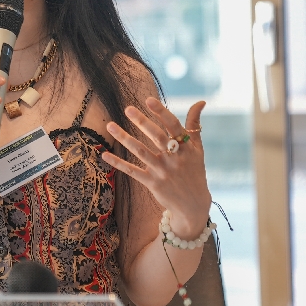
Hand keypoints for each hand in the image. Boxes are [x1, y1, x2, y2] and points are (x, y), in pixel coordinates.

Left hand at [102, 98, 210, 239]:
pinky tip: (105, 154)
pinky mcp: (152, 183)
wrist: (193, 205)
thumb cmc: (194, 171)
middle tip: (128, 109)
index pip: (173, 126)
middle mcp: (175, 158)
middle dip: (142, 122)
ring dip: (124, 138)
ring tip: (110, 125)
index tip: (149, 100)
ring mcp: (162, 171)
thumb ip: (194, 125)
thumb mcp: (198, 149)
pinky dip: (118, 163)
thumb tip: (200, 101)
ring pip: (141, 152)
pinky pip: (132, 171)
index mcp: (187, 147)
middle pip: (156, 137)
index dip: (161, 112)